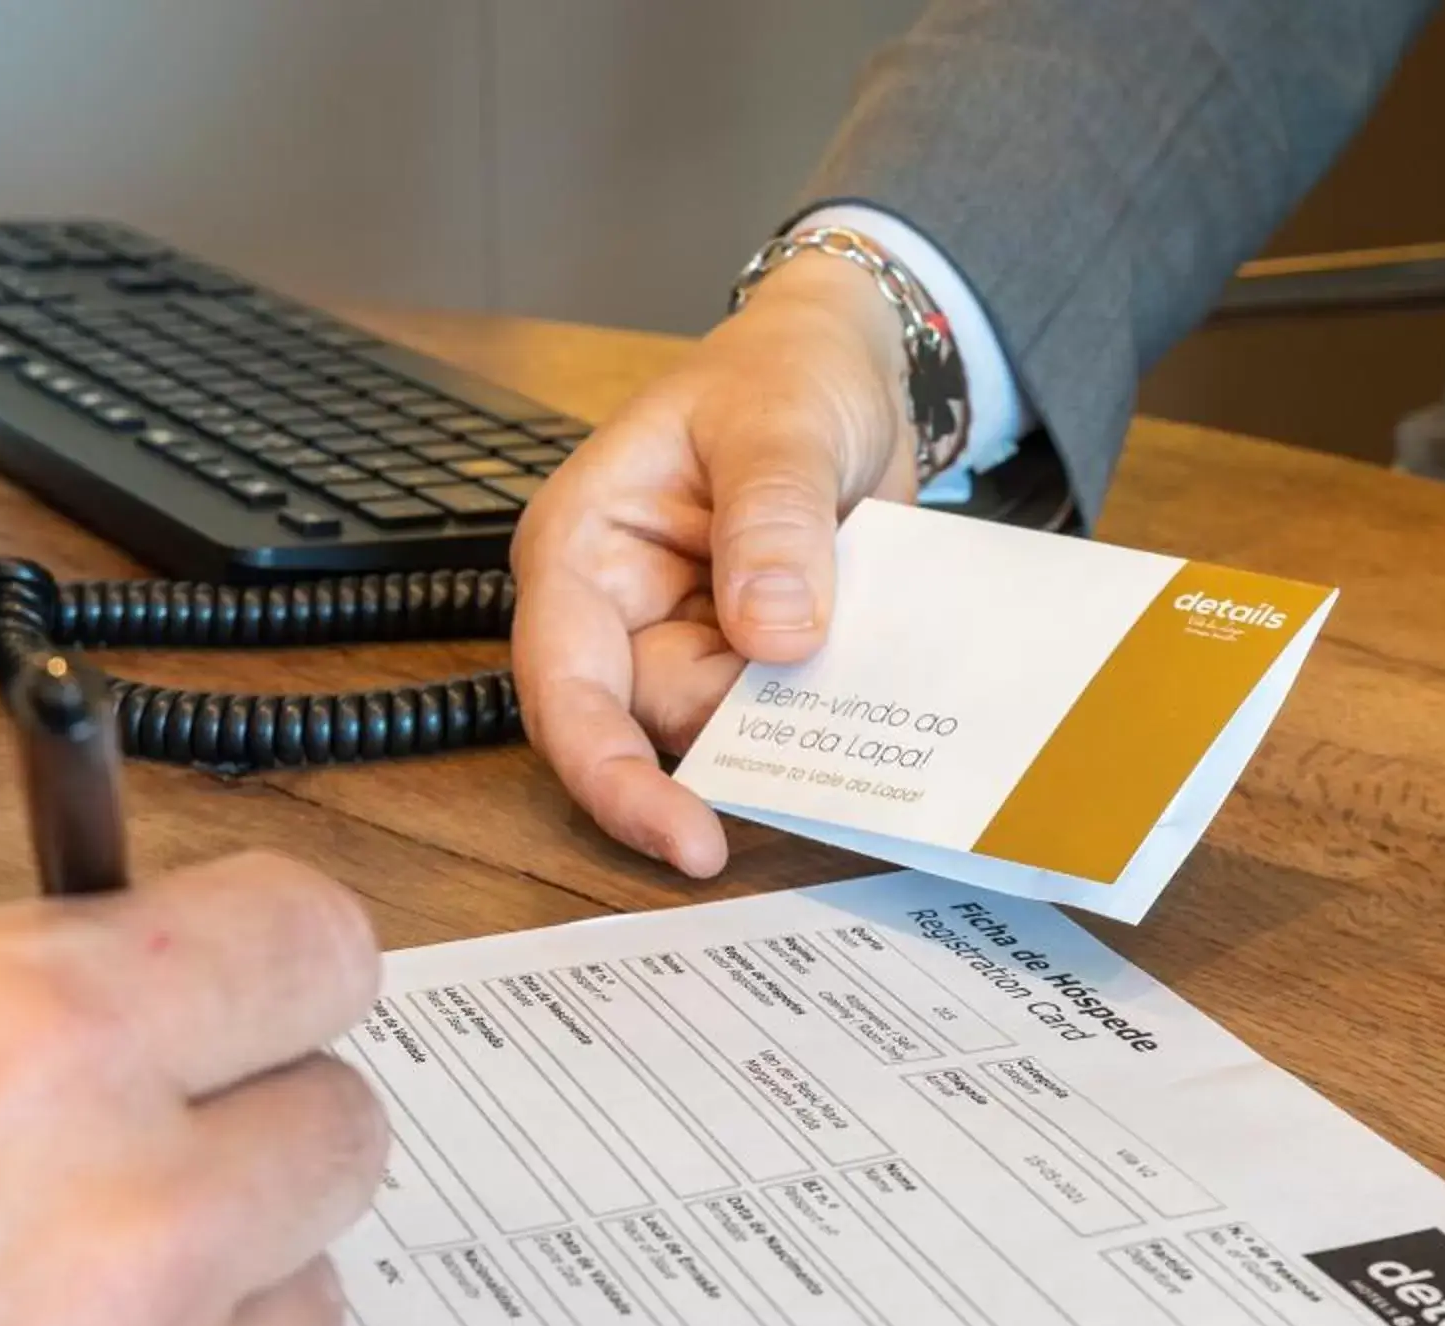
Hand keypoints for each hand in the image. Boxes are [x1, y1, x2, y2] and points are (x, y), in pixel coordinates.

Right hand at [512, 253, 917, 876]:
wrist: (849, 364)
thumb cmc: (784, 371)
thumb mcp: (780, 420)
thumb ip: (773, 519)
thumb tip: (775, 636)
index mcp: (582, 551)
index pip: (568, 691)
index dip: (615, 779)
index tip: (692, 842)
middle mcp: (621, 614)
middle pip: (659, 727)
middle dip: (744, 729)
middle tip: (831, 685)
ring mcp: (689, 644)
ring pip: (732, 733)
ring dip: (802, 714)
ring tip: (864, 636)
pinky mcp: (753, 663)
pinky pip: (788, 717)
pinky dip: (832, 706)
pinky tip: (876, 672)